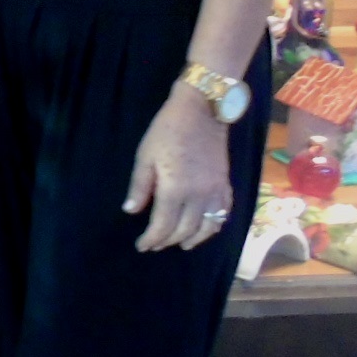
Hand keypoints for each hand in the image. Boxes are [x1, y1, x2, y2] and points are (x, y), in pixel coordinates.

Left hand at [124, 86, 233, 250]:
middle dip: (168, 240)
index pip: (163, 226)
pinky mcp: (226, 184)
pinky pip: (224, 213)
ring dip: (193, 239)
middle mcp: (198, 196)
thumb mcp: (145, 156)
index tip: (142, 245)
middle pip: (184, 230)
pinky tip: (205, 228)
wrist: (202, 111)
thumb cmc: (167, 131)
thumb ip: (140, 186)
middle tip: (156, 244)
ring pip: (208, 227)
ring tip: (181, 244)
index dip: (151, 239)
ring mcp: (216, 191)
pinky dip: (214, 225)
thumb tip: (130, 210)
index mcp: (175, 189)